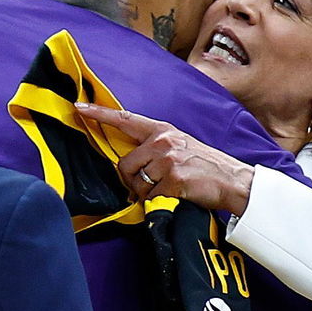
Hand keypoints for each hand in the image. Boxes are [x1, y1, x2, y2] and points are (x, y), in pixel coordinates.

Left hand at [74, 103, 254, 215]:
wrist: (232, 180)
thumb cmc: (205, 165)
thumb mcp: (180, 145)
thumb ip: (155, 147)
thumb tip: (129, 162)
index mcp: (163, 130)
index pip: (125, 119)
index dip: (99, 114)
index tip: (78, 107)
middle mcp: (163, 141)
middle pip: (125, 164)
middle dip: (133, 180)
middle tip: (153, 184)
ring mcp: (167, 160)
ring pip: (136, 183)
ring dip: (146, 193)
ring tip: (168, 189)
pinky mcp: (172, 180)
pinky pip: (149, 198)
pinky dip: (158, 203)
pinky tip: (174, 197)